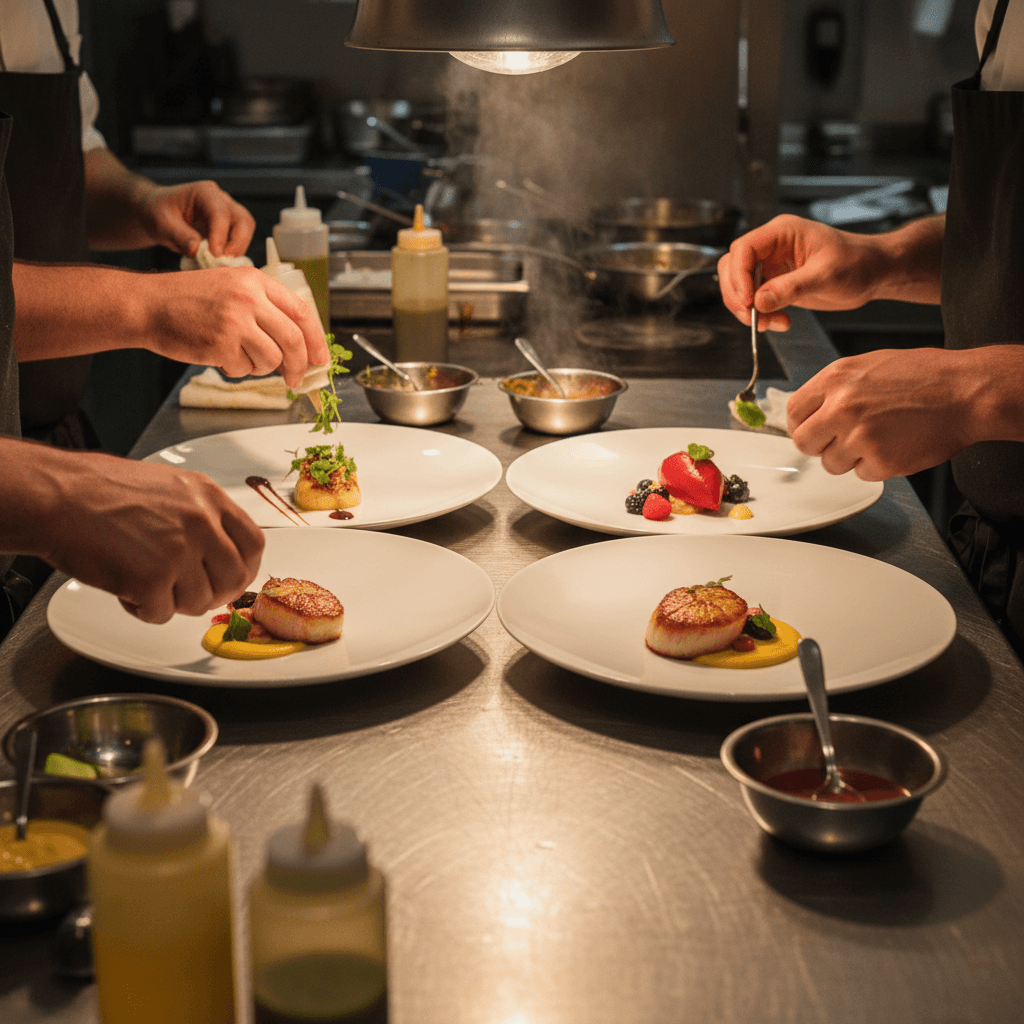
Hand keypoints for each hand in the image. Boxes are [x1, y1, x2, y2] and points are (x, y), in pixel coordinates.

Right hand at [37, 453, 264, 623]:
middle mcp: (201, 523)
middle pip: (234, 578)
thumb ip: (199, 516)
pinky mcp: (153, 579)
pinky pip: (162, 614)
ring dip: (173, 602)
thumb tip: (218, 550)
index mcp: (208, 497)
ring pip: (200, 602)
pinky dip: (143, 610)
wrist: (58, 496)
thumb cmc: (99, 490)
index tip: (231, 579)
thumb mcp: (169, 487)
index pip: (253, 543)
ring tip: (145, 583)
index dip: (244, 568)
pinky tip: (126, 588)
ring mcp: (180, 551)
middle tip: (189, 593)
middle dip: (214, 594)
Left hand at [138, 179, 256, 257]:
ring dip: (238, 249)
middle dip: (237, 243)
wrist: (158, 214)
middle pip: (243, 220)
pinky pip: (240, 241)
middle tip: (222, 260)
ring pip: (246, 231)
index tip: (215, 254)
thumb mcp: (162, 223)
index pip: (220, 213)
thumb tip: (196, 250)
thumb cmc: (158, 212)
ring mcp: (227, 214)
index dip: (220, 235)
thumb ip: (179, 235)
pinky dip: (233, 254)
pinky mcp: (229, 229)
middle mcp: (221, 201)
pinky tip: (218, 261)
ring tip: (220, 262)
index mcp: (204, 193)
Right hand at [142, 266, 327, 387]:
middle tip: (297, 378)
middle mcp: (248, 299)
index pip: (301, 311)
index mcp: (255, 281)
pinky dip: (237, 369)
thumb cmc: (187, 298)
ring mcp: (234, 322)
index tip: (321, 357)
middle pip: (293, 340)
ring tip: (242, 357)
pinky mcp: (220, 345)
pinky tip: (220, 355)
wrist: (148, 304)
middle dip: (300, 365)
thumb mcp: (231, 286)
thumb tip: (298, 341)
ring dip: (262, 368)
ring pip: (271, 359)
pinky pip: (244, 369)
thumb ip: (264, 306)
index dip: (316, 339)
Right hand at [718, 214, 897, 331]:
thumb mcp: (826, 275)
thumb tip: (759, 302)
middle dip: (737, 295)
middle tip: (753, 317)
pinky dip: (759, 315)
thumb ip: (791, 288)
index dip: (739, 276)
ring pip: (738, 286)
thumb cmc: (858, 262)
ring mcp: (772, 266)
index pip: (743, 249)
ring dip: (746, 309)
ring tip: (769, 323)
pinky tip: (778, 322)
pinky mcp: (775, 284)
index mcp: (782, 233)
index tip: (747, 300)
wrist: (873, 273)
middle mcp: (772, 248)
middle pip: (733, 268)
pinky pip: (753, 300)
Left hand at [786, 347, 978, 480]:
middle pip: (804, 443)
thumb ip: (835, 388)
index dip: (800, 425)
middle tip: (841, 440)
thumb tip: (811, 410)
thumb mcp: (868, 366)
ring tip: (878, 437)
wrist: (966, 391)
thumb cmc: (925, 376)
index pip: (793, 412)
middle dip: (819, 445)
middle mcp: (842, 407)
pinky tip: (895, 445)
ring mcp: (860, 436)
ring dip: (850, 457)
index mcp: (836, 379)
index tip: (810, 430)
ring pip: (832, 464)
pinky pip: (862, 474)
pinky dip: (876, 466)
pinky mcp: (881, 461)